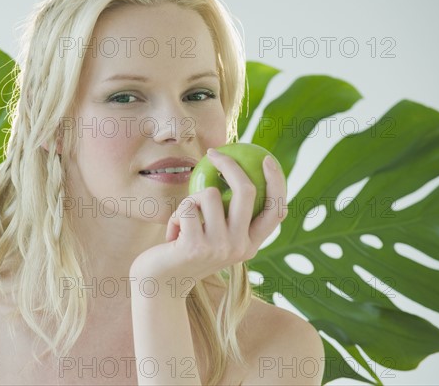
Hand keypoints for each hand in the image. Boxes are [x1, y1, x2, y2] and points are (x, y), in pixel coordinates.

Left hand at [130, 148, 287, 285]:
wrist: (161, 284)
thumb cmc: (187, 251)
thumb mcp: (215, 236)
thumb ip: (228, 214)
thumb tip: (234, 169)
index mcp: (251, 245)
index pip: (276, 211)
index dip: (277, 182)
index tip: (265, 158)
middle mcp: (240, 248)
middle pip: (246, 191)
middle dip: (230, 165)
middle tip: (214, 154)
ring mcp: (219, 248)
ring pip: (210, 194)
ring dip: (192, 200)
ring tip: (185, 220)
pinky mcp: (195, 246)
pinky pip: (187, 206)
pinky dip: (176, 214)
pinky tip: (173, 235)